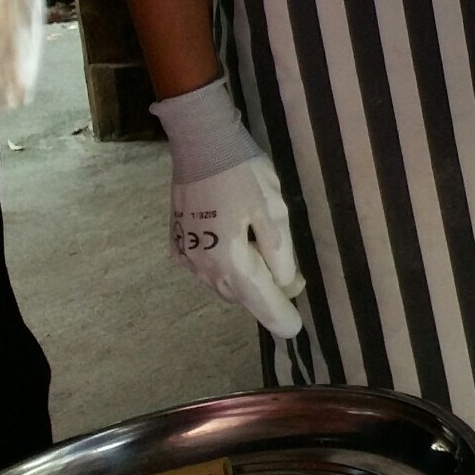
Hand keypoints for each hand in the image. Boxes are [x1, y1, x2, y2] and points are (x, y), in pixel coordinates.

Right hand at [152, 80, 305, 337]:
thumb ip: (281, 253)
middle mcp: (204, 266)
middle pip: (241, 294)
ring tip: (268, 272)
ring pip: (223, 283)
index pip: (260, 299)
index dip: (280, 316)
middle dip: (265, 296)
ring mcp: (187, 256)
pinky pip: (206, 267)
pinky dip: (226, 268)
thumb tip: (288, 284)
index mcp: (230, 260)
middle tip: (291, 289)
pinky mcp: (179, 241)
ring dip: (245, 283)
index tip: (295, 331)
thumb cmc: (244, 174)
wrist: (201, 144)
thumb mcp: (274, 211)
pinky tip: (238, 254)